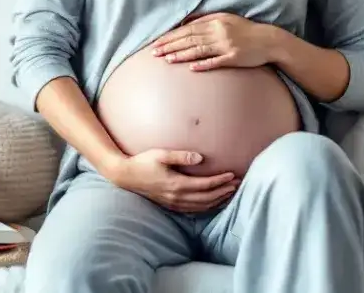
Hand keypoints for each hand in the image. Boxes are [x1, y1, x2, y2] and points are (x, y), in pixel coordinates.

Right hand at [103, 149, 237, 212]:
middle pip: (207, 198)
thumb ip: (181, 156)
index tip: (232, 175)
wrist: (126, 176)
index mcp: (176, 184)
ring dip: (217, 200)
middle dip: (224, 191)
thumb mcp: (161, 154)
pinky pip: (193, 210)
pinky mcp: (171, 205)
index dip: (220, 181)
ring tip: (230, 193)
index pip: (205, 185)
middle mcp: (177, 196)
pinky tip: (213, 202)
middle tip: (237, 184)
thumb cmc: (142, 162)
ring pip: (202, 206)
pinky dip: (206, 207)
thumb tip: (200, 158)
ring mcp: (173, 203)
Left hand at [149, 13, 282, 70]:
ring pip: (199, 50)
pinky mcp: (234, 58)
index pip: (187, 29)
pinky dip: (203, 64)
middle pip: (190, 39)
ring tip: (167, 60)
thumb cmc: (244, 29)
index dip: (171, 36)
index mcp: (215, 22)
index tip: (157, 42)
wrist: (268, 40)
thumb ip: (205, 19)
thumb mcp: (225, 18)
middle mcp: (219, 32)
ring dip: (182, 55)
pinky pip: (216, 61)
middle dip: (170, 46)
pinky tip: (191, 68)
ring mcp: (226, 46)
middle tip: (154, 53)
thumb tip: (184, 23)